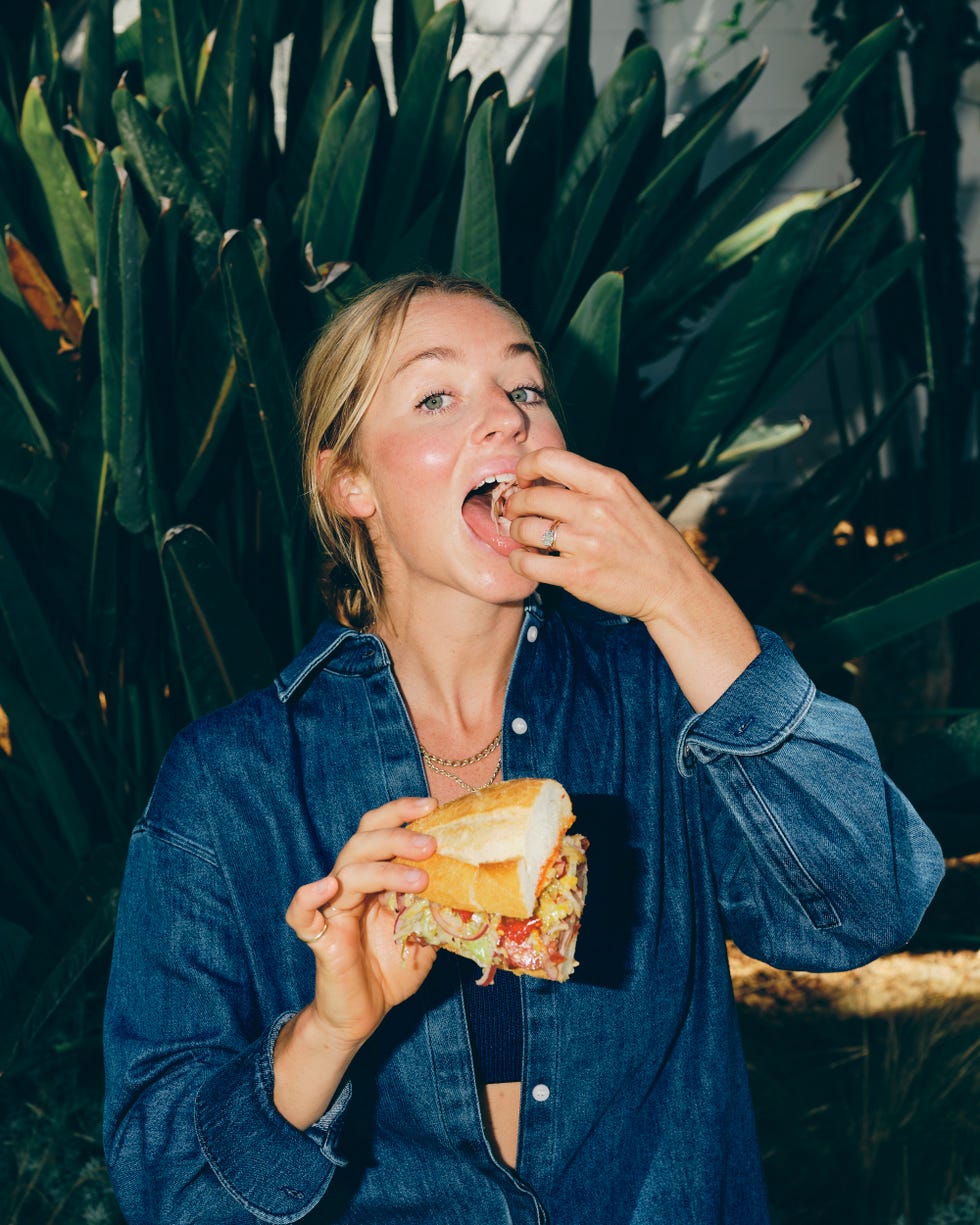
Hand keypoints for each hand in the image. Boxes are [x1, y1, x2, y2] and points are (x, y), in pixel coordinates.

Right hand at [284, 796, 438, 1051]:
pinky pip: (301, 913)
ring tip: (421, 879)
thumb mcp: (427, 936)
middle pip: (362, 842)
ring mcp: (332, 909)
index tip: (431, 804)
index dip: (400, 813)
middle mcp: (350, 885)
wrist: (363, 1015)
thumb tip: (474, 888)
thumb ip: (440, 909)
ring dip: (384, 869)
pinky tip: (327, 886)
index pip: (380, 831)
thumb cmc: (391, 970)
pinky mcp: (318, 937)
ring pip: (347, 872)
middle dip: (397, 837)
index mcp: (375, 878)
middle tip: (431, 844)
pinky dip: (309, 897)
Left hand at [504, 448, 759, 710]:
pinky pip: (527, 563)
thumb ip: (591, 487)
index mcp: (608, 483)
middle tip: (517, 514)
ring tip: (525, 539)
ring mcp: (586, 542)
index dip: (525, 468)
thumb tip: (545, 480)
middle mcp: (596, 508)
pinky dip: (520, 561)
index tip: (524, 481)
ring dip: (516, 534)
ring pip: (524, 529)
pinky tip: (528, 561)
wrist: (673, 586)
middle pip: (530, 496)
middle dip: (515, 505)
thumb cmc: (649, 542)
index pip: (548, 459)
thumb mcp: (627, 499)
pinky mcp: (578, 575)